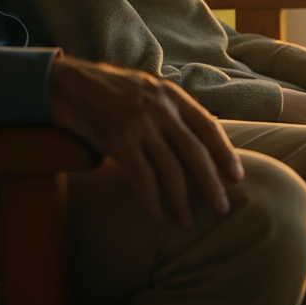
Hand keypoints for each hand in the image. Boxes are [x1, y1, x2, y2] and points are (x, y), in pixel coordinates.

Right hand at [48, 54, 243, 227]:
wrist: (68, 83)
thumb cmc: (108, 90)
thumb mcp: (146, 88)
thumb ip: (170, 108)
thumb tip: (196, 136)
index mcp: (170, 95)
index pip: (207, 125)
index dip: (225, 152)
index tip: (237, 176)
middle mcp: (159, 108)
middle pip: (195, 152)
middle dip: (211, 183)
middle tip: (222, 208)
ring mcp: (139, 124)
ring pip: (171, 169)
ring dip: (182, 200)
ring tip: (187, 221)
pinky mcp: (118, 140)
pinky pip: (142, 177)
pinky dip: (151, 199)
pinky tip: (156, 214)